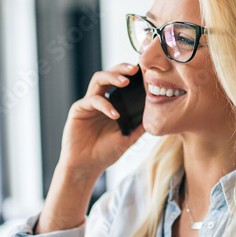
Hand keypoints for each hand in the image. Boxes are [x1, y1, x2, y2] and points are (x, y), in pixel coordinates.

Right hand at [56, 63, 146, 182]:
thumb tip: (157, 117)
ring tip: (125, 82)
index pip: (121, 82)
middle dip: (121, 69)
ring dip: (112, 77)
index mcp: (112, 104)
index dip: (131, 75)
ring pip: (98, 80)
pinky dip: (105, 105)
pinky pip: (92, 100)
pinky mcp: (78, 110)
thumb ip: (139, 127)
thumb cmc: (105, 153)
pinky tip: (115, 114)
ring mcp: (88, 103)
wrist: (86, 167)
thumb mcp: (128, 138)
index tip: (146, 71)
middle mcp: (100, 100)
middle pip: (109, 74)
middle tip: (135, 69)